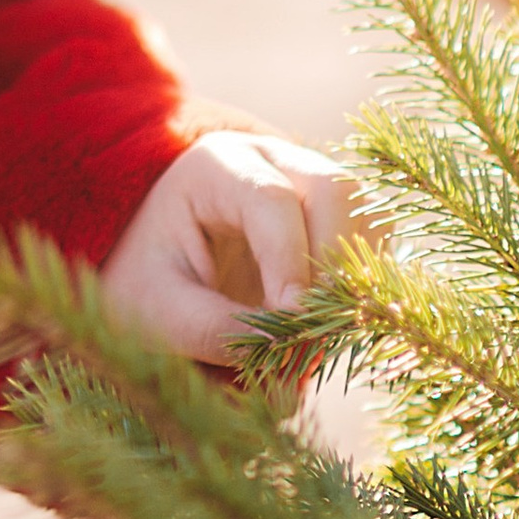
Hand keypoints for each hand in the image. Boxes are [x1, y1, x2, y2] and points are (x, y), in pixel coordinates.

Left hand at [100, 128, 350, 366]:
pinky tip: (322, 337)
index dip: (290, 262)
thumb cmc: (146, 282)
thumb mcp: (156, 308)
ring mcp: (310, 185)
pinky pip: (372, 248)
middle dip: (335, 268)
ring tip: (313, 347)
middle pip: (336, 190)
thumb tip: (284, 358)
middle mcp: (273, 160)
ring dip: (354, 285)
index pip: (271, 199)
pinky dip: (359, 294)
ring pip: (366, 218)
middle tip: (313, 339)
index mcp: (216, 165)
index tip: (292, 324)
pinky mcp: (334, 222)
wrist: (151, 269)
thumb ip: (212, 329)